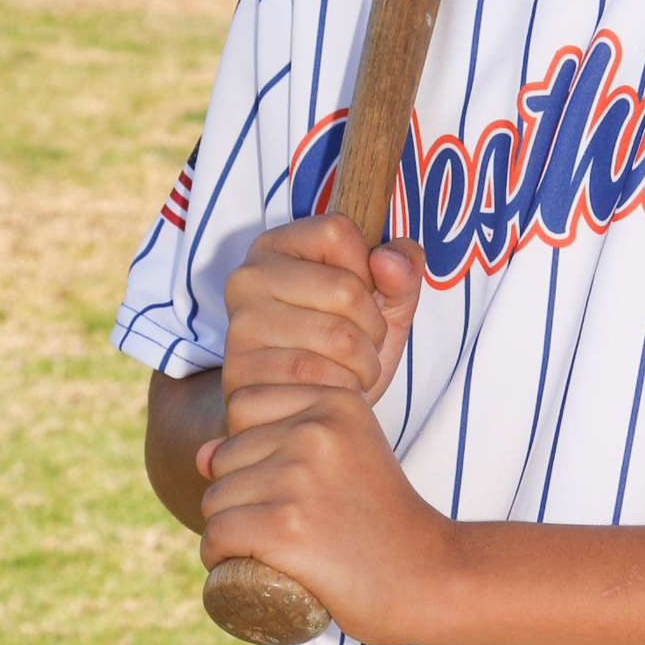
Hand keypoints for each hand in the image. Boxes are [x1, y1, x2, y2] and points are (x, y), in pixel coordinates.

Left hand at [198, 385, 456, 644]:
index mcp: (336, 401)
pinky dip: (219, 558)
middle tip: (286, 525)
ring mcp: (300, 478)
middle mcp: (317, 430)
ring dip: (228, 529)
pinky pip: (217, 535)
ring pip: (215, 499)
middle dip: (237, 494)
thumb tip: (202, 454)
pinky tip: (245, 566)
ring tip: (272, 549)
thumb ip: (284, 438)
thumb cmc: (382, 522)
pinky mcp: (285, 527)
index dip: (251, 448)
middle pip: (224, 456)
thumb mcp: (348, 458)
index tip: (287, 482)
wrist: (430, 578)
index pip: (242, 404)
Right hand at [217, 214, 422, 439]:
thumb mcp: (385, 304)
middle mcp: (248, 278)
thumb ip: (403, 273)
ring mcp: (241, 326)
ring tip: (352, 372)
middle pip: (345, 289)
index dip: (367, 271)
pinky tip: (331, 393)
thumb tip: (387, 261)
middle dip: (373, 328)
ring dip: (364, 366)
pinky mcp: (241, 374)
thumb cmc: (343, 350)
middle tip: (362, 347)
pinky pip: (318, 379)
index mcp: (276, 246)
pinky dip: (343, 392)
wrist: (301, 413)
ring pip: (338, 338)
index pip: (338, 231)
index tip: (359, 298)